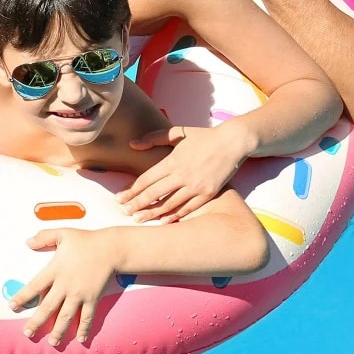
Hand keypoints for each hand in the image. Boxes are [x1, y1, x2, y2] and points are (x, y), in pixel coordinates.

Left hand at [9, 228, 120, 346]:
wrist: (111, 248)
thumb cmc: (85, 240)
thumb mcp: (62, 234)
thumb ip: (43, 237)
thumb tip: (27, 242)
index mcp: (55, 270)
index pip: (34, 286)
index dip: (22, 297)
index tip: (11, 306)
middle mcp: (65, 285)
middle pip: (47, 308)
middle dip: (36, 322)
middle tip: (27, 334)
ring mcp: (80, 294)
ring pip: (66, 317)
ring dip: (58, 331)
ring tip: (52, 343)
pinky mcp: (93, 298)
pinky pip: (87, 317)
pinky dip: (84, 329)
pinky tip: (80, 339)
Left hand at [118, 125, 253, 222]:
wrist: (233, 142)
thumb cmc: (204, 137)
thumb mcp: (178, 132)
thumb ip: (154, 138)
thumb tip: (133, 145)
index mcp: (172, 161)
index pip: (146, 180)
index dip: (131, 190)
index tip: (120, 198)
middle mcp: (182, 175)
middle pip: (154, 194)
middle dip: (137, 204)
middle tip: (125, 212)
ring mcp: (196, 186)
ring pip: (169, 204)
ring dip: (153, 213)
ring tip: (139, 219)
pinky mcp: (208, 193)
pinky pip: (188, 208)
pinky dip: (175, 215)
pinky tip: (164, 221)